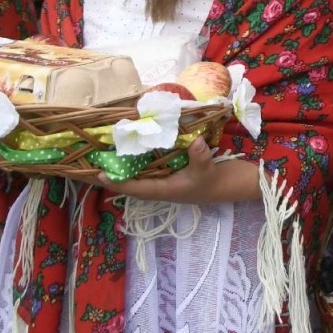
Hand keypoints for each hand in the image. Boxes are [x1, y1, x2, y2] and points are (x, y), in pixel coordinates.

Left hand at [99, 139, 259, 204]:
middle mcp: (163, 186)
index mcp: (167, 190)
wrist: (236, 186)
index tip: (100, 174)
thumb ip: (200, 156)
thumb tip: (194, 142)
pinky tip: (135, 149)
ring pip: (141, 175)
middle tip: (95, 162)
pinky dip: (141, 160)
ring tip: (108, 154)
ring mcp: (169, 179)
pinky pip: (152, 168)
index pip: (136, 187)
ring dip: (125, 167)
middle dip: (115, 174)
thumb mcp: (209, 169)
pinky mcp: (175, 172)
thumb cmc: (219, 181)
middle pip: (132, 182)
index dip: (117, 181)